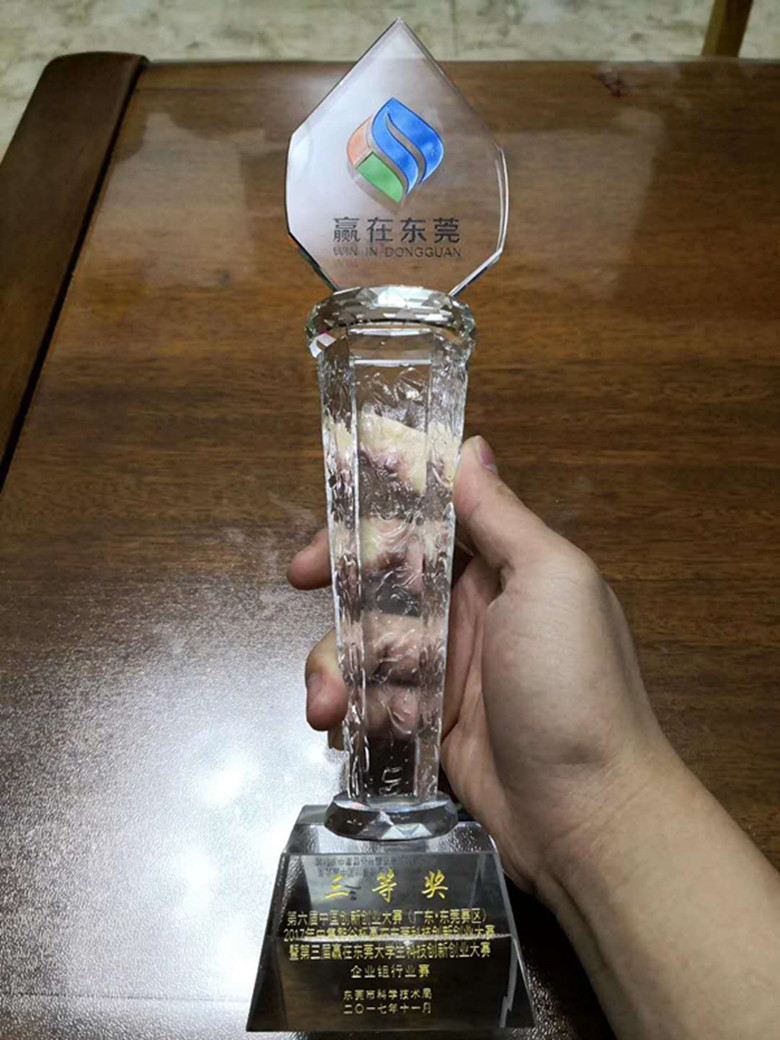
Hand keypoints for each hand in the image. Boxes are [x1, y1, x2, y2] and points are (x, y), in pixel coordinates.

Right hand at [289, 435, 672, 894]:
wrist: (587, 814)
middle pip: (384, 569)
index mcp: (501, 565)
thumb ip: (503, 516)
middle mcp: (468, 609)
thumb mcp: (552, 581)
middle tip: (301, 578)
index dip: (381, 497)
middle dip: (339, 570)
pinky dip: (346, 704)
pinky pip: (368, 695)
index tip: (338, 488)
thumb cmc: (572, 683)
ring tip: (327, 703)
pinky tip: (337, 724)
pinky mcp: (422, 721)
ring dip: (334, 659)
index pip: (429, 512)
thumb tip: (469, 446)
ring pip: (365, 637)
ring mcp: (442, 668)